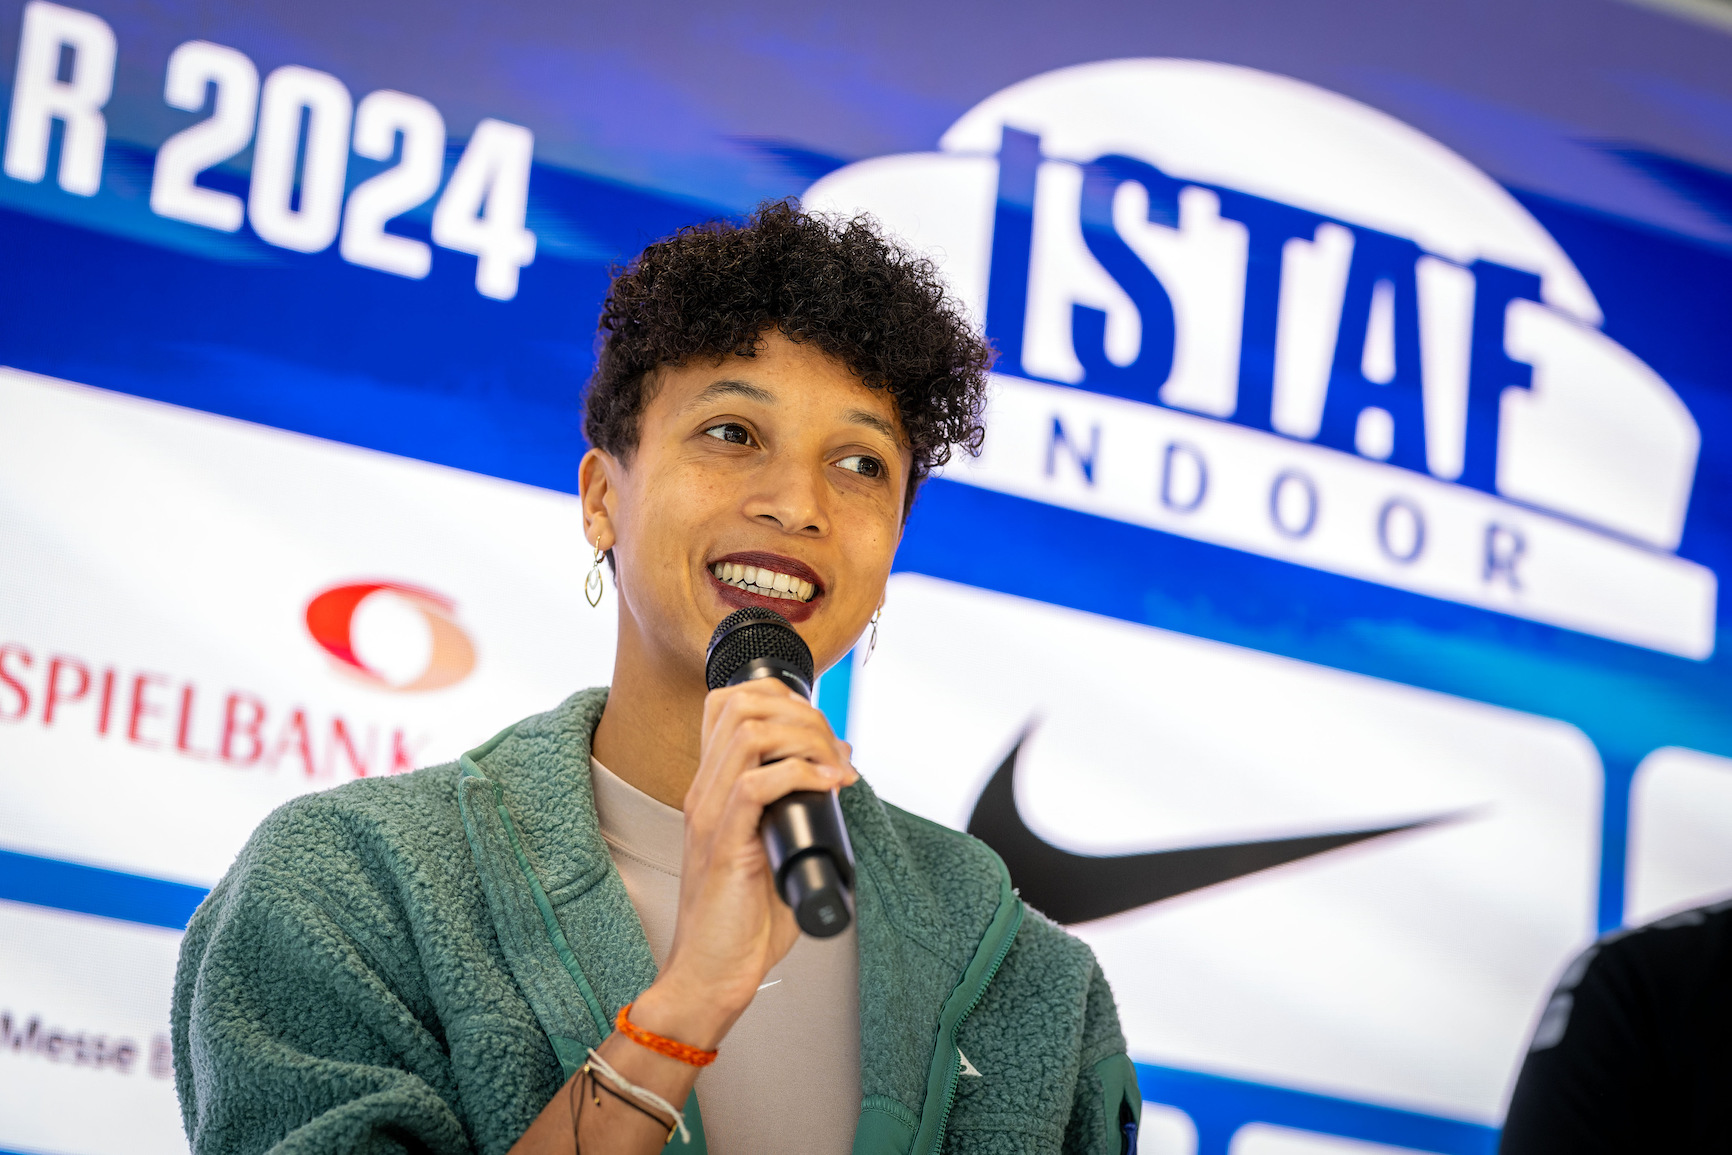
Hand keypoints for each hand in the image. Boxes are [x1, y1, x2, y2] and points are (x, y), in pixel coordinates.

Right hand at [631, 677, 856, 1048]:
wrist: (711, 975)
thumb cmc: (742, 924)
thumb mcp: (775, 850)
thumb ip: (799, 809)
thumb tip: (839, 768)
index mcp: (712, 789)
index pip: (727, 704)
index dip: (779, 697)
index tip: (820, 728)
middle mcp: (705, 792)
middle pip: (741, 704)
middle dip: (801, 712)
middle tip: (836, 749)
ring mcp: (710, 815)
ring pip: (749, 732)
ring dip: (806, 737)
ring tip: (836, 766)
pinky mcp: (724, 844)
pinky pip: (757, 784)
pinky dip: (803, 774)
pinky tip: (829, 786)